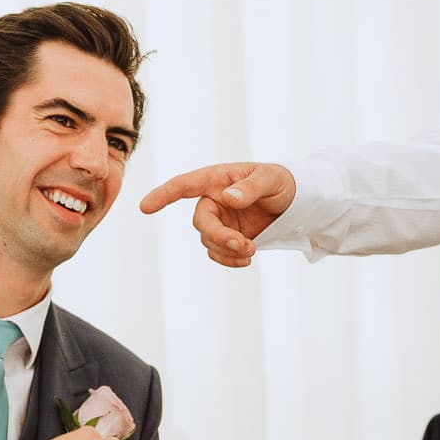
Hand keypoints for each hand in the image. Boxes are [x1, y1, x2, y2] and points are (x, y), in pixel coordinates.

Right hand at [137, 162, 295, 267]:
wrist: (294, 202)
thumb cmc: (281, 181)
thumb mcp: (271, 179)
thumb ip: (250, 187)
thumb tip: (228, 198)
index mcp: (217, 180)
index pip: (184, 185)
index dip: (163, 195)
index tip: (145, 207)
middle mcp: (213, 200)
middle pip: (201, 223)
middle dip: (220, 237)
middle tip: (245, 246)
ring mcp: (219, 220)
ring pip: (208, 241)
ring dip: (228, 250)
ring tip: (252, 250)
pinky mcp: (227, 237)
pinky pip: (217, 253)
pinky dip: (230, 260)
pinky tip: (247, 259)